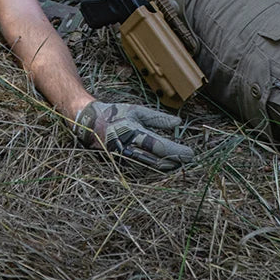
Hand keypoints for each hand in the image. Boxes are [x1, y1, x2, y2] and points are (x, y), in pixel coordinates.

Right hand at [73, 100, 193, 170]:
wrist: (88, 123)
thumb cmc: (115, 114)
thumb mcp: (137, 110)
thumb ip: (158, 118)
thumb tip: (178, 123)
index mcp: (133, 132)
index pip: (160, 147)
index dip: (177, 152)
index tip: (191, 154)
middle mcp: (127, 148)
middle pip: (156, 162)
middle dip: (174, 162)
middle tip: (188, 160)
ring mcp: (122, 158)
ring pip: (149, 168)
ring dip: (166, 166)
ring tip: (179, 163)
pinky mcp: (118, 164)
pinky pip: (140, 169)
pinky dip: (154, 168)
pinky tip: (163, 165)